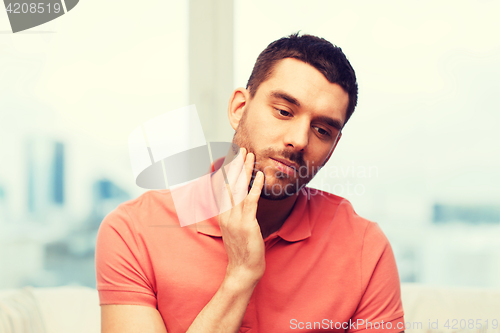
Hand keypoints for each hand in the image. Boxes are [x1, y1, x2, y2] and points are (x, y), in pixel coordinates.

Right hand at [217, 148, 264, 286]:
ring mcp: (235, 218)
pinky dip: (255, 186)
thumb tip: (239, 201)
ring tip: (249, 155)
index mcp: (222, 214)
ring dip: (245, 170)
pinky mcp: (246, 223)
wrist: (242, 270)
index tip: (231, 156)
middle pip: (229, 183)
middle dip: (235, 165)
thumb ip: (234, 213)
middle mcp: (225, 213)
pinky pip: (251, 200)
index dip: (227, 170)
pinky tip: (260, 175)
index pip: (222, 187)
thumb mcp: (234, 229)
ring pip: (238, 188)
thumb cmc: (241, 250)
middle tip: (240, 149)